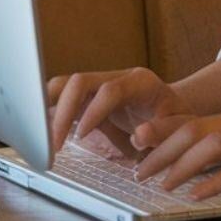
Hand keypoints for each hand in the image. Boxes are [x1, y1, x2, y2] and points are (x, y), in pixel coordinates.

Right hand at [47, 67, 194, 157]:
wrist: (172, 112)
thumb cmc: (176, 119)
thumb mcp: (180, 125)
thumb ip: (163, 131)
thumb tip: (139, 137)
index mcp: (141, 82)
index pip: (110, 90)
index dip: (94, 112)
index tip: (80, 136)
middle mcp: (116, 78)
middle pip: (80, 82)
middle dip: (63, 111)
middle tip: (54, 143)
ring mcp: (99, 86)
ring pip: (65, 86)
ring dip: (49, 110)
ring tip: (40, 139)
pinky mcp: (88, 98)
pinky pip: (62, 99)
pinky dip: (49, 114)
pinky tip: (40, 134)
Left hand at [132, 108, 220, 200]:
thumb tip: (193, 164)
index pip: (193, 118)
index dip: (162, 129)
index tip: (135, 141)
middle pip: (194, 129)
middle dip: (161, 149)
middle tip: (139, 170)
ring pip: (211, 144)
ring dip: (181, 165)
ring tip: (162, 184)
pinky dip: (213, 181)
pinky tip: (197, 194)